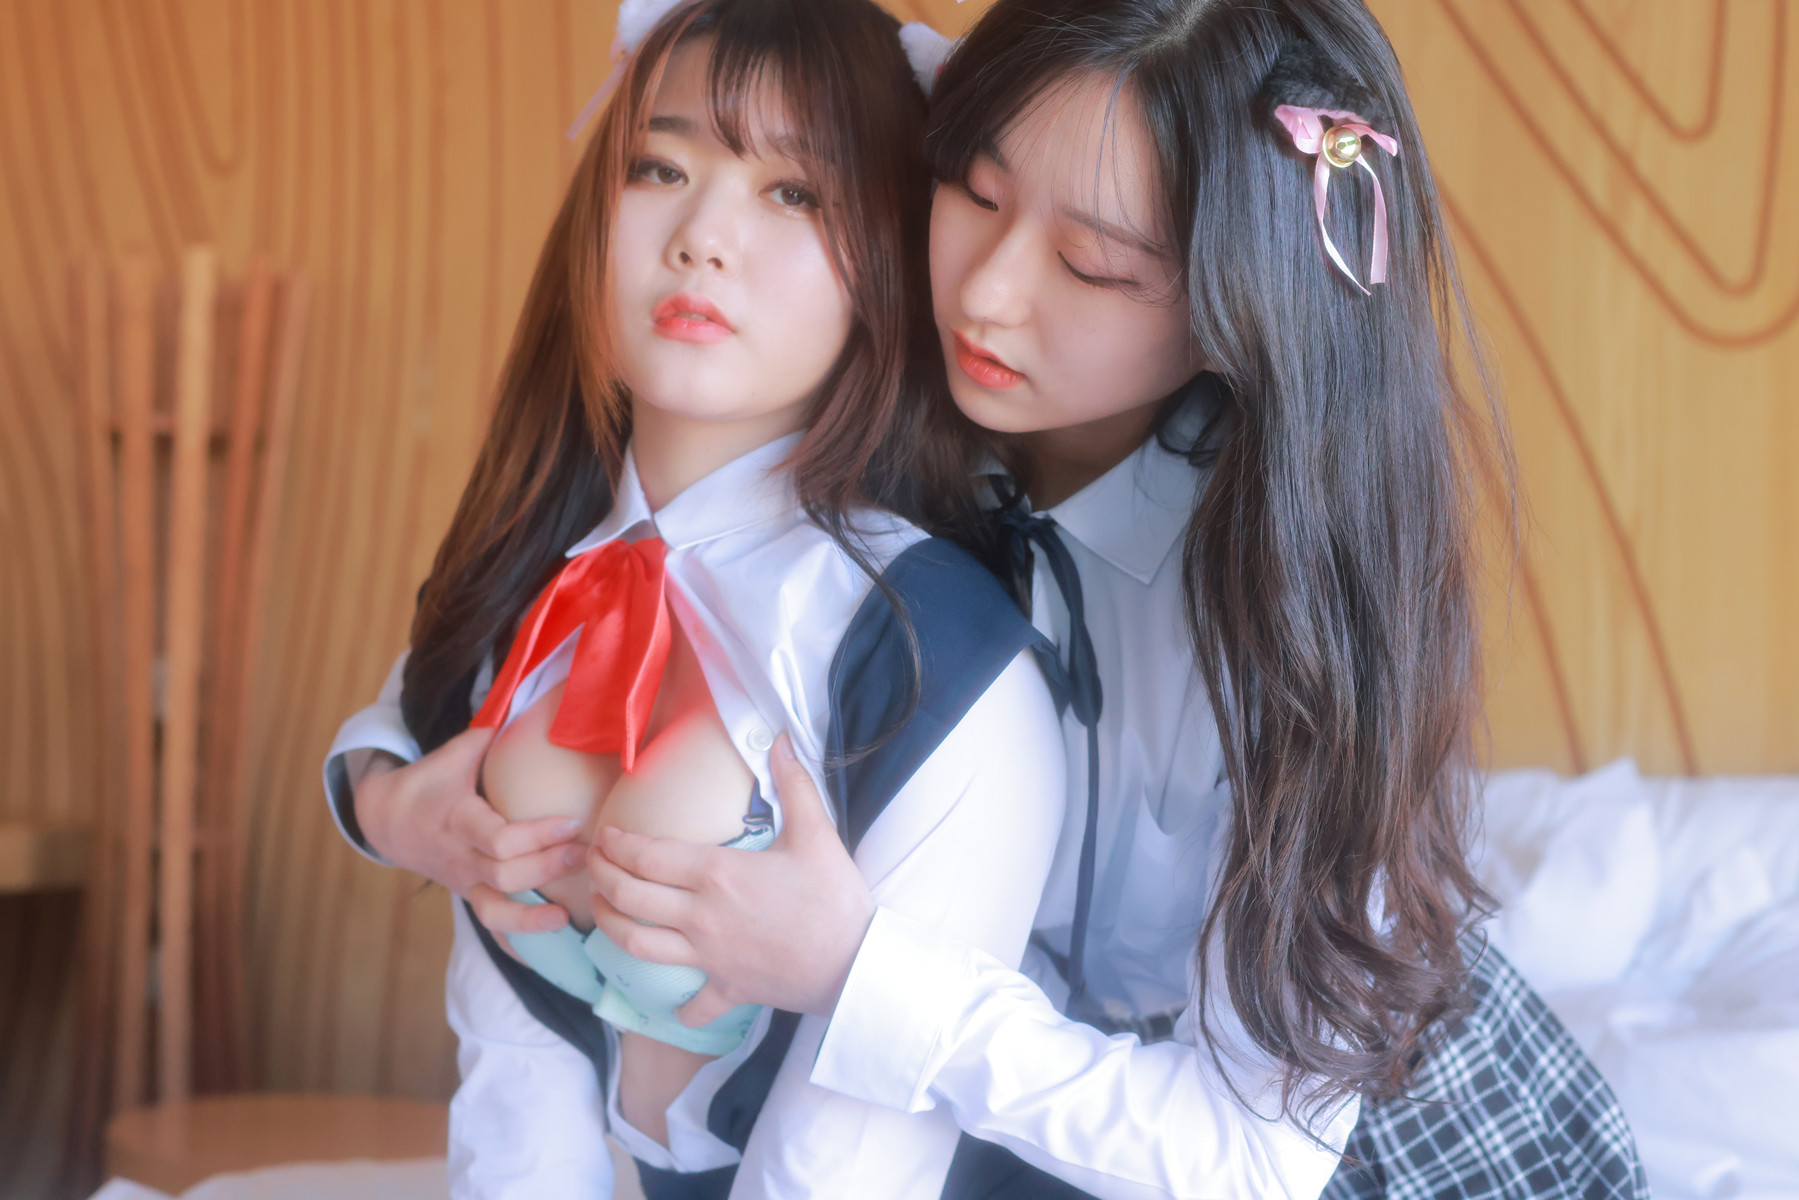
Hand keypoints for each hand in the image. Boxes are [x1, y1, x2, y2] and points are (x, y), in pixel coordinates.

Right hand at [352, 725, 586, 933]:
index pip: (498, 839)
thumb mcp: (452, 755)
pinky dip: (522, 932)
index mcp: (458, 819)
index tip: (572, 821)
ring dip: (535, 912)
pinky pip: (493, 922)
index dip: (537, 836)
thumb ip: (487, 735)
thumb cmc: (429, 782)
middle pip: (504, 874)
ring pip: (496, 909)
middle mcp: (461, 856)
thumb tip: (524, 696)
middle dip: (547, 866)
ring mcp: (465, 881)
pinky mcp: (470, 894)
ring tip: (571, 903)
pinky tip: (557, 928)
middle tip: (585, 851)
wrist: (387, 820)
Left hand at [587, 734, 875, 1023]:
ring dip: (610, 927)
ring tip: (602, 911)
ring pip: (638, 945)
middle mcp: (700, 916)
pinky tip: (675, 1003)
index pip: (646, 856)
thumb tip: (781, 738)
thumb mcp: (816, 834)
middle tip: (591, 862)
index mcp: (716, 874)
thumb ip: (794, 784)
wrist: (855, 964)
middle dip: (600, 876)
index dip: (616, 843)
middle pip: (628, 896)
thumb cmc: (835, 899)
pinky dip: (679, 1007)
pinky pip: (692, 1005)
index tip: (604, 834)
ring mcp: (709, 957)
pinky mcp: (727, 988)